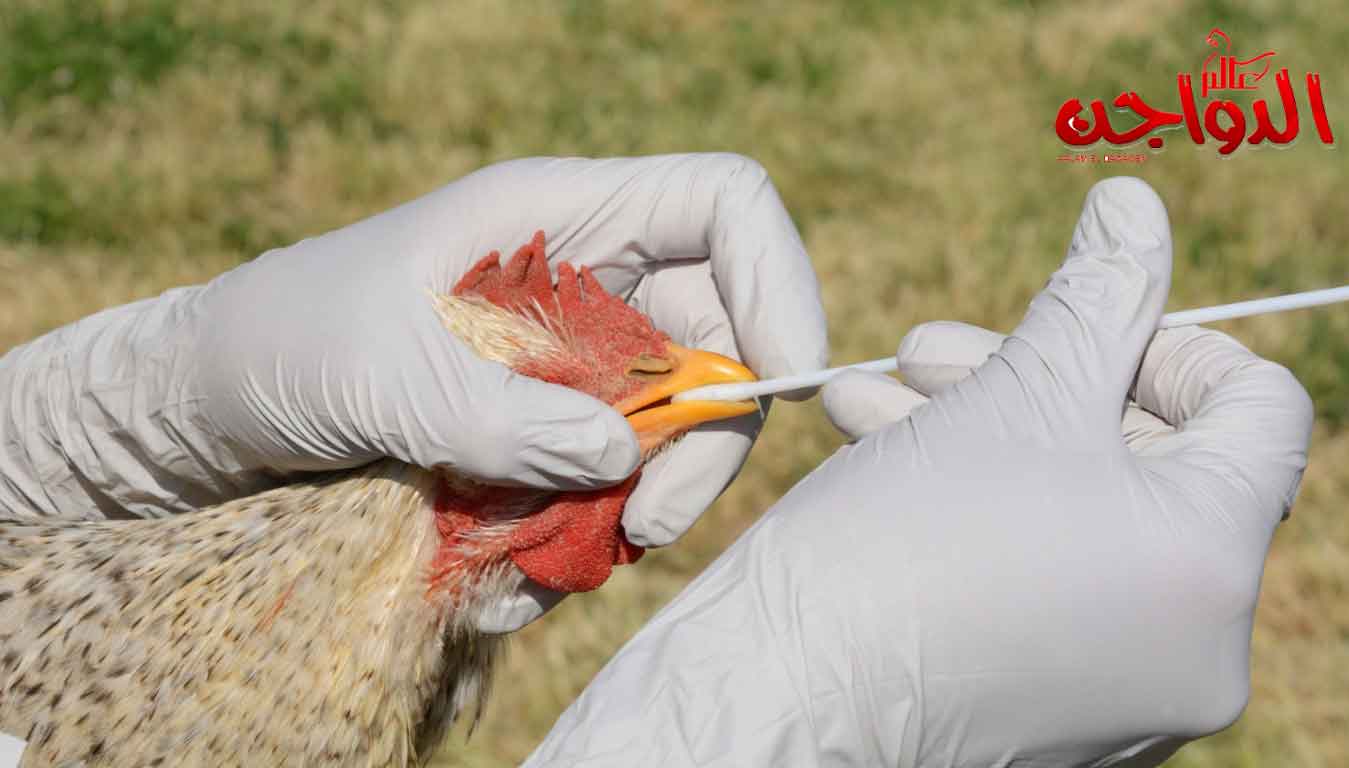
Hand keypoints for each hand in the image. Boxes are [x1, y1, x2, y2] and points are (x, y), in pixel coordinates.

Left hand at [0, 155, 828, 629]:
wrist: (218, 401)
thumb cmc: (286, 343)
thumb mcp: (385, 376)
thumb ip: (505, 419)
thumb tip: (623, 461)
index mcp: (561, 215)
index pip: (723, 207)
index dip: (778, 280)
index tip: (783, 381)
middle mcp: (587, 280)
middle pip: (718, 337)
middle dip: (702, 439)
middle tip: (648, 523)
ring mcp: (572, 357)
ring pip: (668, 428)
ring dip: (630, 505)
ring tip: (540, 564)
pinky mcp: (549, 425)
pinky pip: (608, 481)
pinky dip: (576, 535)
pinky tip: (504, 575)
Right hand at [524, 178, 1312, 765]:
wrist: (780, 699)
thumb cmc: (890, 549)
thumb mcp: (1007, 395)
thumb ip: (1097, 295)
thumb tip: (1138, 205)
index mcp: (1209, 561)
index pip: (1261, 409)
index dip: (1170, 340)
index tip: (1077, 328)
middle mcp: (1198, 644)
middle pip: (1158, 461)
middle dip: (1040, 381)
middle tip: (935, 350)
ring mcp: (1133, 689)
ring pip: (1090, 518)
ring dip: (990, 436)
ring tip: (881, 396)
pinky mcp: (1067, 709)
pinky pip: (1055, 582)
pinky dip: (989, 513)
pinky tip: (887, 456)